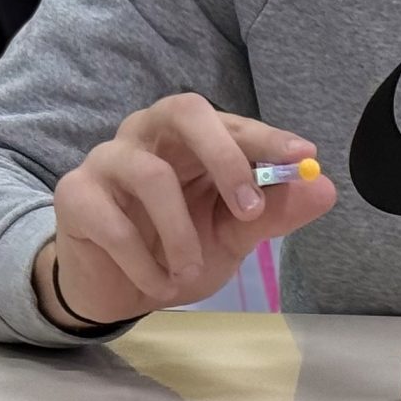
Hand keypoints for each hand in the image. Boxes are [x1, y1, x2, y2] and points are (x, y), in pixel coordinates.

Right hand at [43, 94, 335, 328]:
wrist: (118, 289)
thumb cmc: (177, 249)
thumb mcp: (233, 236)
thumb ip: (274, 213)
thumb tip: (325, 188)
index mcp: (190, 140)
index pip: (230, 121)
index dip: (267, 136)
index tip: (304, 157)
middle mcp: (148, 136)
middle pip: (183, 111)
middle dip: (224, 155)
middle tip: (250, 210)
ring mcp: (107, 161)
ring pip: (149, 173)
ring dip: (181, 233)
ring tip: (189, 272)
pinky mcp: (75, 196)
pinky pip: (114, 224)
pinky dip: (145, 264)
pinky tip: (158, 283)